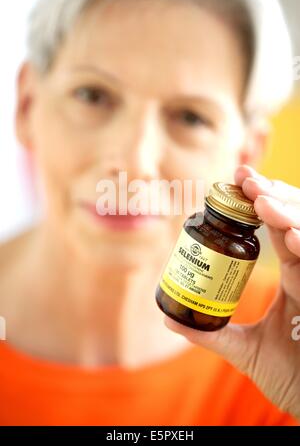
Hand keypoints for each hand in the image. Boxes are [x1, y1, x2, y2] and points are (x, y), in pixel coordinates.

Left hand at [165, 165, 299, 420]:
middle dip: (276, 196)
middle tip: (247, 179)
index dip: (265, 204)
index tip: (240, 182)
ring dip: (288, 213)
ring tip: (260, 198)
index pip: (283, 230)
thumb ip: (209, 334)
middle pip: (298, 222)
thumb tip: (169, 320)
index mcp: (296, 279)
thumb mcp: (242, 350)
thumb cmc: (289, 376)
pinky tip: (289, 234)